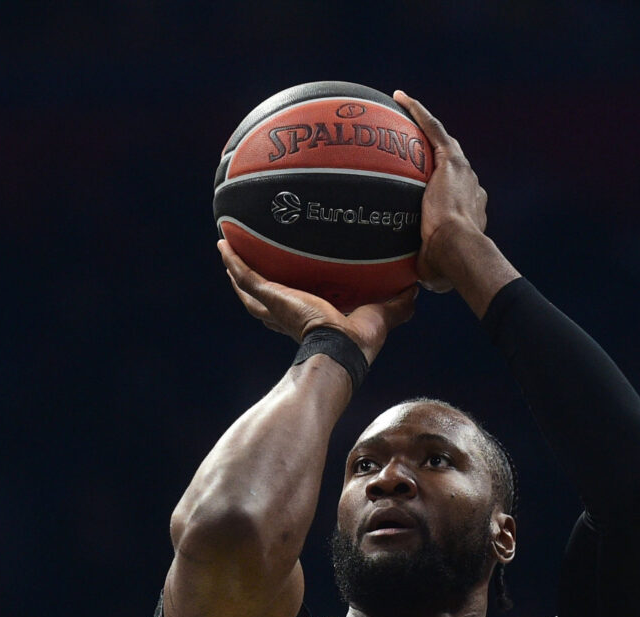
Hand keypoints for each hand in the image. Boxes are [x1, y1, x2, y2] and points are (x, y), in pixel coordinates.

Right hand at [218, 240, 416, 362]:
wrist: (342, 350)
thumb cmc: (359, 344)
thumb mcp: (382, 315)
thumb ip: (398, 304)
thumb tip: (415, 289)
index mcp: (310, 321)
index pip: (293, 308)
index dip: (287, 295)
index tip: (286, 284)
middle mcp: (286, 316)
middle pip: (261, 299)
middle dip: (252, 284)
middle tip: (245, 265)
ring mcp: (275, 307)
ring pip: (247, 286)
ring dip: (235, 269)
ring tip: (227, 249)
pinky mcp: (270, 297)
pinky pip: (246, 275)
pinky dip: (233, 260)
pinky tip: (224, 242)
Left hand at [394, 92, 487, 293]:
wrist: (458, 251)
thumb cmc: (446, 268)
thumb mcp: (430, 270)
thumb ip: (419, 269)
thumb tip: (403, 286)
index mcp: (470, 213)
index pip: (456, 198)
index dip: (443, 193)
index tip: (429, 196)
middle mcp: (472, 188)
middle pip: (452, 168)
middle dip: (438, 160)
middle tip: (417, 154)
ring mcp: (463, 172)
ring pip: (443, 142)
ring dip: (425, 125)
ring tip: (403, 110)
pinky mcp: (451, 161)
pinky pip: (432, 129)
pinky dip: (418, 113)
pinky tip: (399, 98)